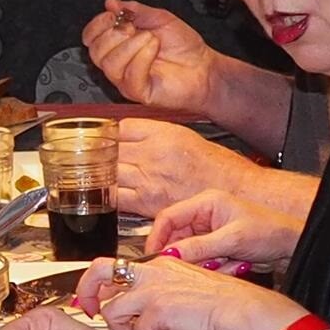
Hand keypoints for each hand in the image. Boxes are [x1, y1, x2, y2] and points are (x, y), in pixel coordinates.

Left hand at [78, 255, 303, 329]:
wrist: (243, 310)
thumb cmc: (221, 303)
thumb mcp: (183, 287)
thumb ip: (157, 292)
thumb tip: (134, 308)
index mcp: (158, 263)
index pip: (112, 264)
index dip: (95, 284)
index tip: (90, 300)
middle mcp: (151, 271)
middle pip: (99, 273)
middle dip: (86, 295)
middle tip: (90, 313)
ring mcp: (153, 289)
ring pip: (111, 311)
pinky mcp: (158, 309)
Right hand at [80, 0, 223, 110]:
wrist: (205, 68)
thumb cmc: (185, 47)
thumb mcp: (159, 18)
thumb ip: (134, 10)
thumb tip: (111, 2)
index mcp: (119, 45)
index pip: (91, 37)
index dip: (97, 24)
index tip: (114, 16)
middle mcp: (119, 64)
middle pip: (95, 51)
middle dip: (114, 34)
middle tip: (135, 29)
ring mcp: (127, 80)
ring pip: (109, 64)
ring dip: (131, 46)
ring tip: (151, 39)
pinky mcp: (139, 93)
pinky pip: (129, 77)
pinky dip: (141, 58)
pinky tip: (154, 50)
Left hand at [110, 118, 264, 217]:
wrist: (237, 193)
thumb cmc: (219, 168)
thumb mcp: (187, 137)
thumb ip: (157, 135)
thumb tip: (131, 136)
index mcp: (165, 133)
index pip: (121, 127)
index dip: (110, 133)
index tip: (105, 138)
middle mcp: (154, 153)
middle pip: (110, 148)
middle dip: (100, 153)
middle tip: (93, 157)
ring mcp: (149, 179)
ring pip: (108, 171)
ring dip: (99, 173)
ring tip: (95, 174)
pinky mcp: (148, 203)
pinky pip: (115, 196)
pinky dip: (106, 194)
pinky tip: (105, 191)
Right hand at [144, 186, 312, 268]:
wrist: (293, 245)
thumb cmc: (271, 231)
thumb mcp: (232, 239)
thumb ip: (198, 247)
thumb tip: (169, 255)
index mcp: (206, 202)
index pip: (168, 217)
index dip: (156, 237)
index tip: (153, 256)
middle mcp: (205, 215)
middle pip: (176, 238)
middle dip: (187, 256)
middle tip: (199, 266)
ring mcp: (210, 231)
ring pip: (189, 252)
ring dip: (204, 263)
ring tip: (227, 263)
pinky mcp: (216, 246)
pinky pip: (202, 260)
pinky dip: (213, 268)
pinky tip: (231, 266)